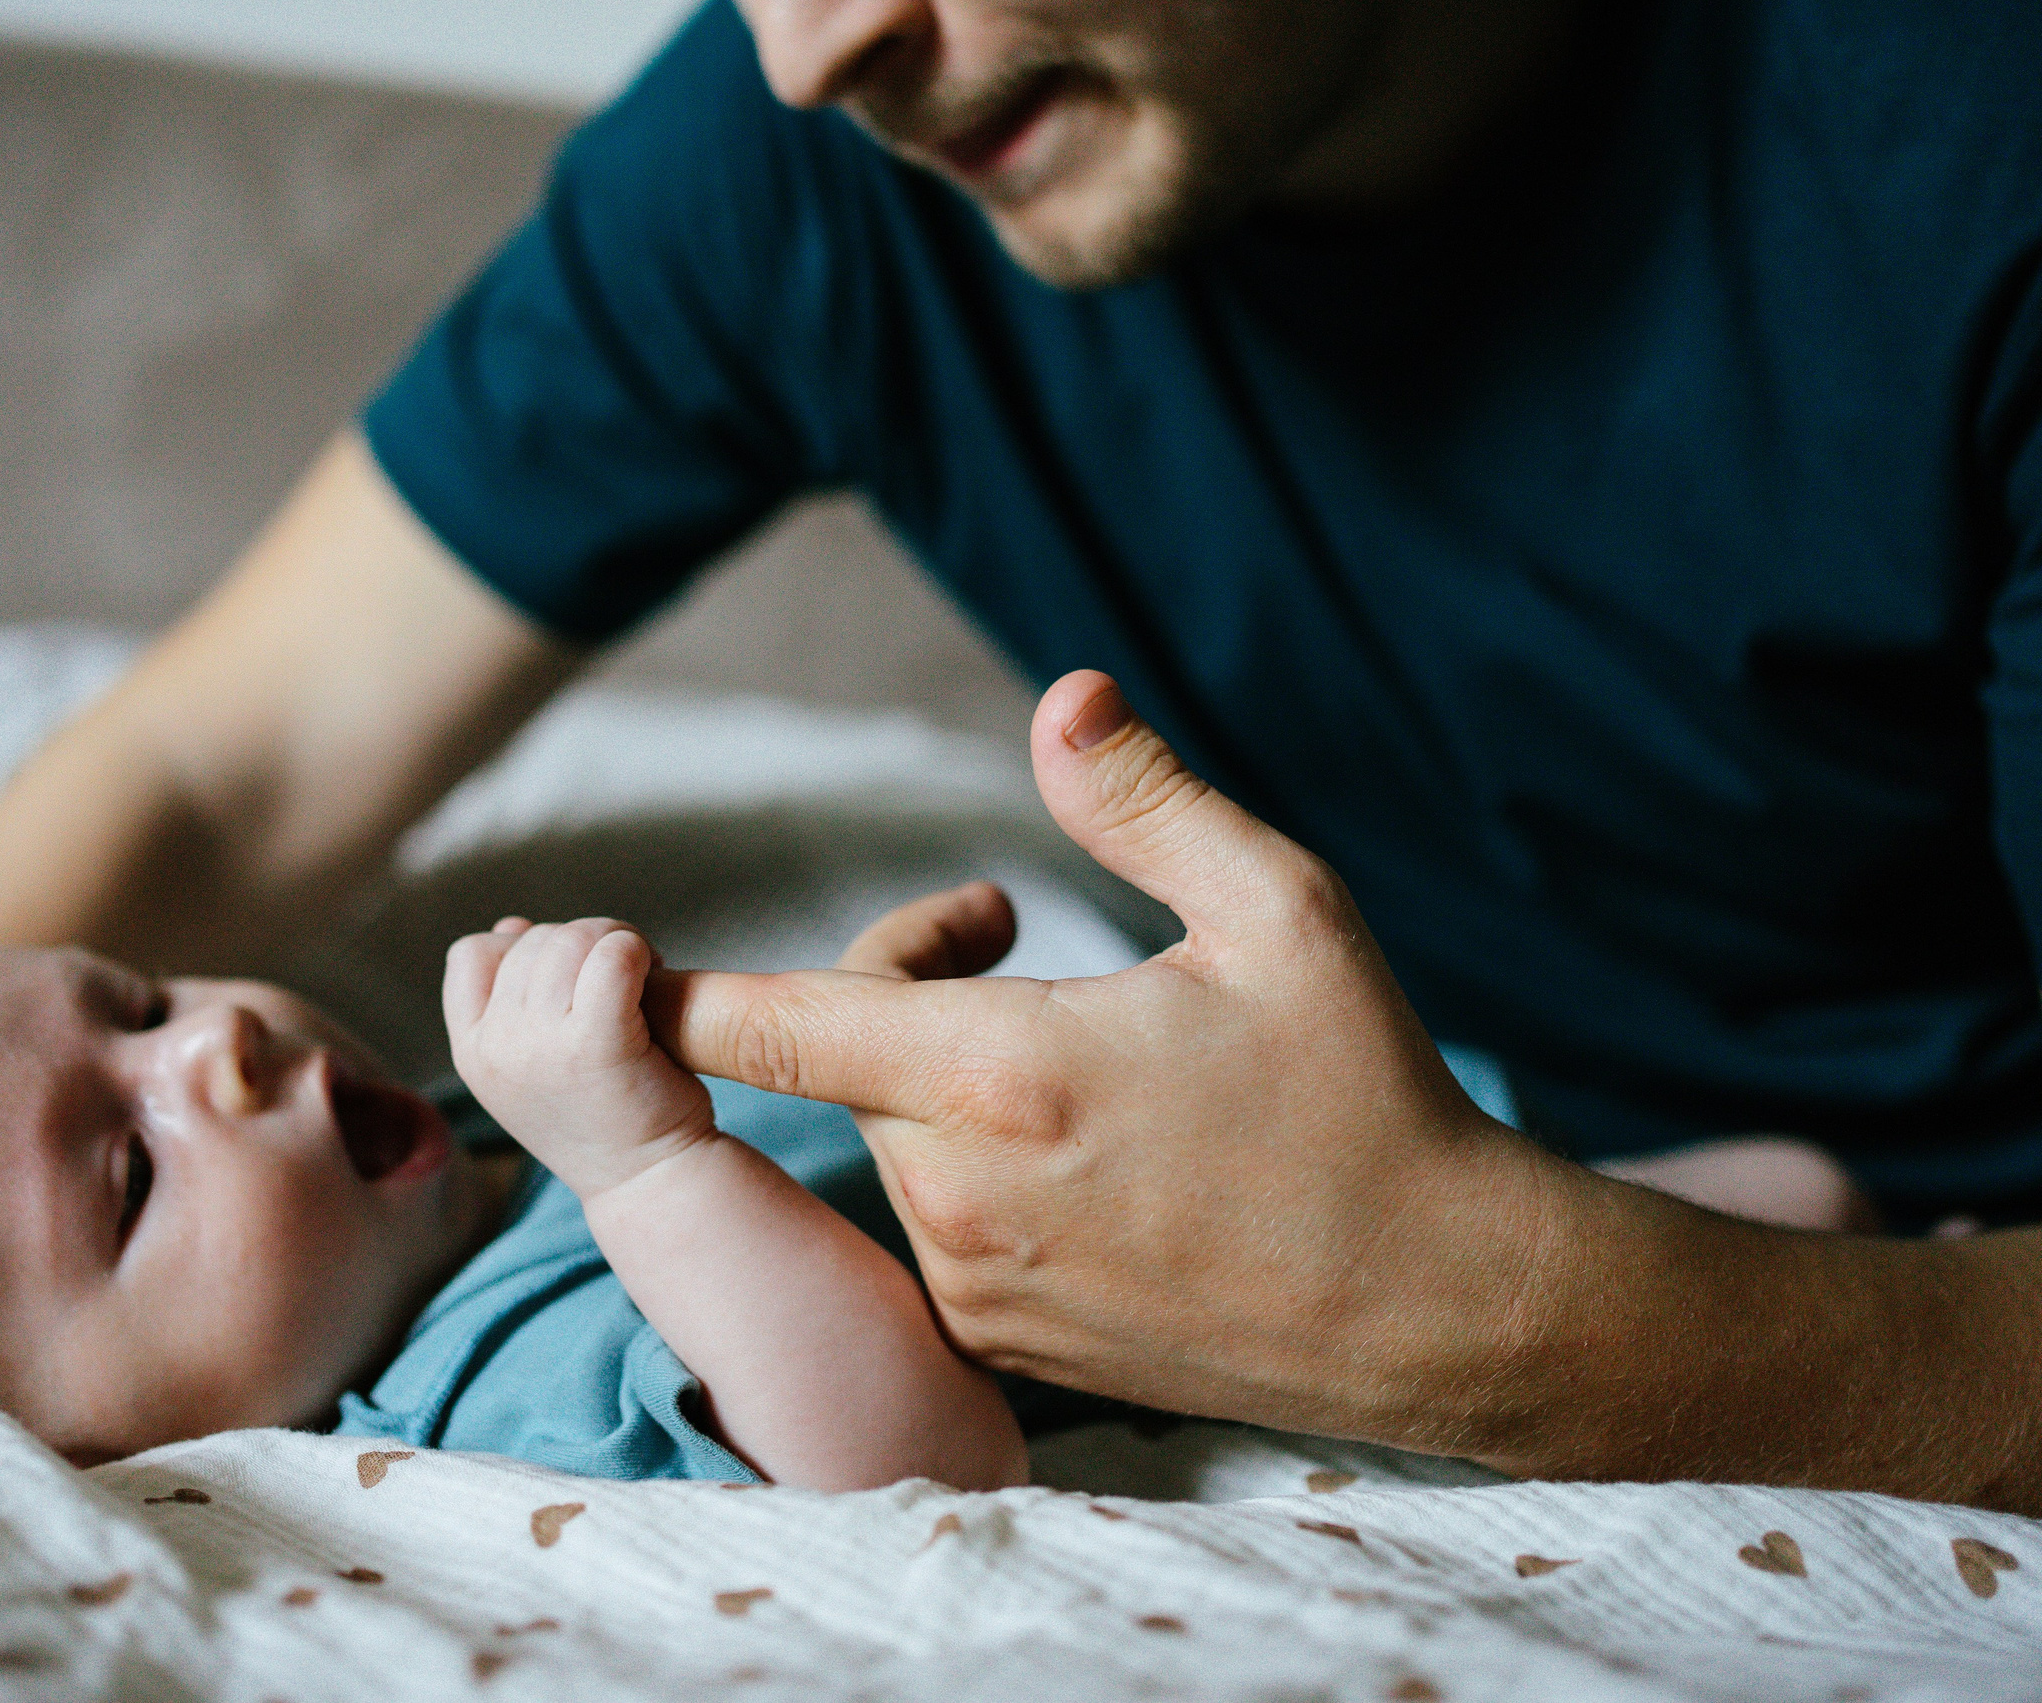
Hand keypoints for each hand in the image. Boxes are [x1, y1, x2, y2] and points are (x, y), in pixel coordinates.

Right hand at [446, 917, 717, 1197]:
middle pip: (534, 940)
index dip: (523, 948)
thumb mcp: (534, 1064)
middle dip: (585, 942)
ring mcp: (542, 1046)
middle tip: (625, 978)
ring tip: (644, 977)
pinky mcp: (597, 1044)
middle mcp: (497, 1049)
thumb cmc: (604, 1115)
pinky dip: (637, 951)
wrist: (651, 1183)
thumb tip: (512, 926)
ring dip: (616, 941)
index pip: (471, 954)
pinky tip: (653, 974)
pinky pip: (613, 955)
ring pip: (573, 939)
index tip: (568, 980)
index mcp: (472, 1053)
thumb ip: (514, 999)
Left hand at [646, 671, 1574, 1450]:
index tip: (602, 958)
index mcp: (1000, 1073)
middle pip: (837, 1063)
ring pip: (890, 1147)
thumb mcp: (1280, 910)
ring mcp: (978, 1284)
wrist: (1439, 1308)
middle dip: (897, 994)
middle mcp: (959, 1192)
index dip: (669, 989)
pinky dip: (976, 1178)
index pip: (759, 1025)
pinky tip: (1097, 1165)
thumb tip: (1060, 694)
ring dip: (940, 1091)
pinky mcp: (1008, 1347)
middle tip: (1007, 944)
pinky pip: (937, 1231)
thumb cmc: (1366, 1094)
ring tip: (1084, 1067)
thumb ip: (1142, 799)